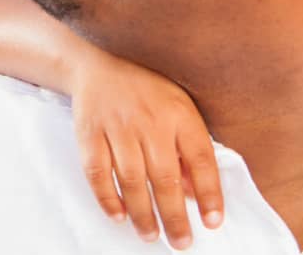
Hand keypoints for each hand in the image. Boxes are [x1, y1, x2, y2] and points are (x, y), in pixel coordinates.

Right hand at [66, 46, 222, 249]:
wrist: (97, 65)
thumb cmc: (146, 92)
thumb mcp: (178, 109)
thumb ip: (188, 150)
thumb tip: (195, 194)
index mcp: (179, 113)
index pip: (201, 159)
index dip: (209, 193)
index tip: (212, 222)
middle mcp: (149, 120)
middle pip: (165, 177)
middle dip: (175, 216)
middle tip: (181, 242)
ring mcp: (117, 126)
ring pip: (132, 180)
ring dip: (143, 213)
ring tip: (151, 235)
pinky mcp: (89, 133)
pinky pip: (98, 172)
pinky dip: (107, 198)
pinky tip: (119, 215)